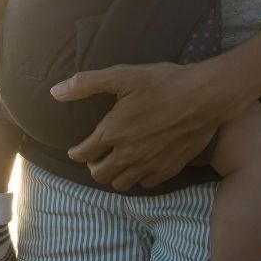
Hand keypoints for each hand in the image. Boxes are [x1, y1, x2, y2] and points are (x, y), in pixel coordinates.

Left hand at [49, 60, 239, 191]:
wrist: (206, 96)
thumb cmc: (163, 82)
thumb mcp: (122, 76)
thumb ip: (86, 84)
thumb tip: (55, 91)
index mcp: (112, 131)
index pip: (84, 153)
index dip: (76, 153)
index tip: (76, 150)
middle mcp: (128, 153)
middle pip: (99, 175)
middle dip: (92, 167)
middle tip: (95, 158)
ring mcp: (150, 164)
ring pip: (121, 183)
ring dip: (113, 176)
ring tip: (115, 164)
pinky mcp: (169, 168)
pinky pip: (146, 184)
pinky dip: (138, 178)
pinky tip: (139, 166)